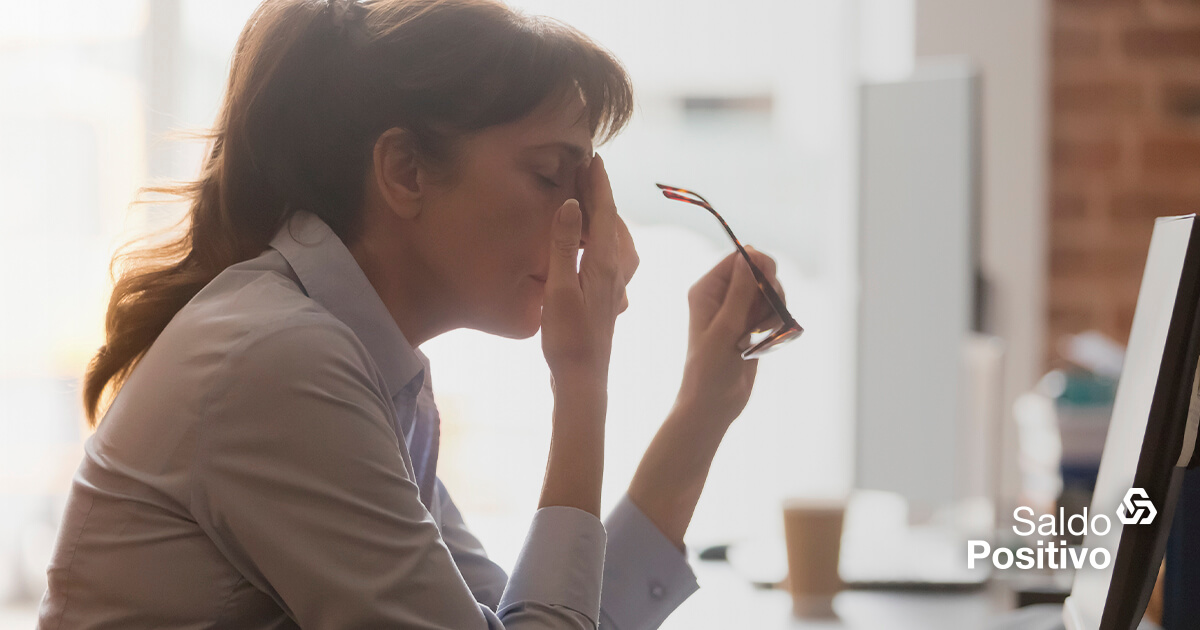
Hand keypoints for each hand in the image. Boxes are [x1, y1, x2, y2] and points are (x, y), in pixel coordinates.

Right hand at [540, 154, 638, 386]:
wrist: (583, 378)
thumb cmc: (567, 339)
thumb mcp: (558, 290)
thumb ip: (563, 245)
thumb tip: (571, 204)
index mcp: (604, 262)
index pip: (603, 211)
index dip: (598, 182)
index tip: (592, 155)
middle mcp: (616, 269)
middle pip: (612, 220)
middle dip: (601, 192)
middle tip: (587, 167)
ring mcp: (616, 282)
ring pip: (616, 237)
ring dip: (604, 213)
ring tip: (589, 196)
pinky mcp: (610, 294)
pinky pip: (613, 252)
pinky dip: (604, 235)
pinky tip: (594, 240)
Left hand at [675, 246, 785, 426]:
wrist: (714, 404)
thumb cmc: (710, 369)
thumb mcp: (725, 328)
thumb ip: (739, 292)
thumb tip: (748, 255)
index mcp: (707, 290)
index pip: (738, 259)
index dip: (758, 264)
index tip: (770, 282)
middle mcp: (722, 296)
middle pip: (759, 273)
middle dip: (770, 292)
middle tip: (764, 317)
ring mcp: (738, 311)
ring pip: (769, 294)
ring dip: (774, 311)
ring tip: (762, 335)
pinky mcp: (751, 326)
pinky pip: (772, 312)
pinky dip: (775, 324)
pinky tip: (766, 341)